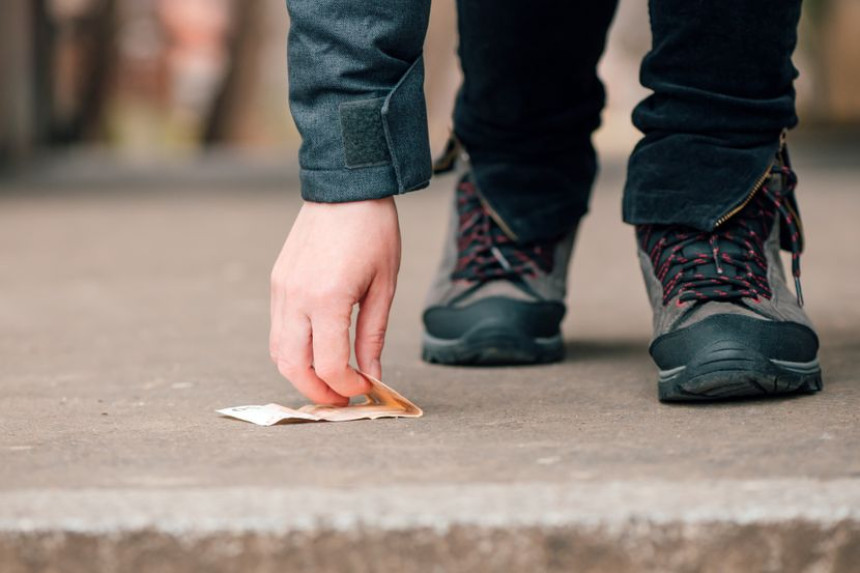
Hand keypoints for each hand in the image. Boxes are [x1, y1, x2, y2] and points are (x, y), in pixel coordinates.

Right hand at [270, 197, 400, 404]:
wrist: (346, 187)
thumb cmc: (373, 232)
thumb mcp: (384, 286)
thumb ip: (372, 335)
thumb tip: (372, 375)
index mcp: (329, 299)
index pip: (331, 365)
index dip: (349, 385)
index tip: (367, 387)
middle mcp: (297, 298)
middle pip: (294, 367)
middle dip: (318, 391)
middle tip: (343, 399)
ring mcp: (281, 290)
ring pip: (279, 352)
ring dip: (301, 374)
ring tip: (329, 381)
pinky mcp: (277, 282)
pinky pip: (278, 330)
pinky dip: (293, 351)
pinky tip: (317, 352)